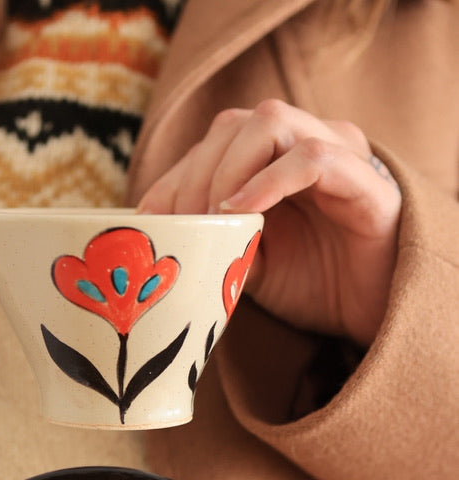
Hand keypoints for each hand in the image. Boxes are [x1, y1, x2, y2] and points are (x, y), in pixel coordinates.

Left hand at [138, 99, 401, 345]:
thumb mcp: (249, 266)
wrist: (374, 314)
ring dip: (228, 170)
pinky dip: (270, 180)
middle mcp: (304, 142)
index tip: (146, 220)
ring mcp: (337, 154)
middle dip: (195, 174)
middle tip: (179, 227)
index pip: (213, 143)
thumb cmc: (315, 285)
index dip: (174, 177)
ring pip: (271, 123)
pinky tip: (243, 213)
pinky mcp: (365, 181)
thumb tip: (162, 243)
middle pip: (235, 125)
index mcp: (273, 159)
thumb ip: (215, 242)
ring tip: (211, 219)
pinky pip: (313, 158)